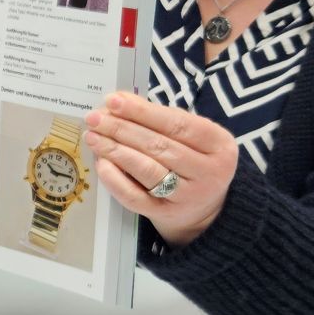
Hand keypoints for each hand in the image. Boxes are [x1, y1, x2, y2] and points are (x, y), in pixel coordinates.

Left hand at [83, 92, 236, 246]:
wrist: (205, 209)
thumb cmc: (193, 160)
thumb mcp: (193, 137)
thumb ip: (162, 118)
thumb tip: (119, 102)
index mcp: (220, 145)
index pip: (177, 124)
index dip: (143, 111)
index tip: (113, 100)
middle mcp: (209, 172)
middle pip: (159, 146)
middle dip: (122, 129)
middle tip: (95, 118)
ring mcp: (187, 196)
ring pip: (147, 170)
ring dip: (115, 150)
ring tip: (93, 136)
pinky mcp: (166, 214)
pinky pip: (134, 197)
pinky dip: (115, 179)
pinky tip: (101, 163)